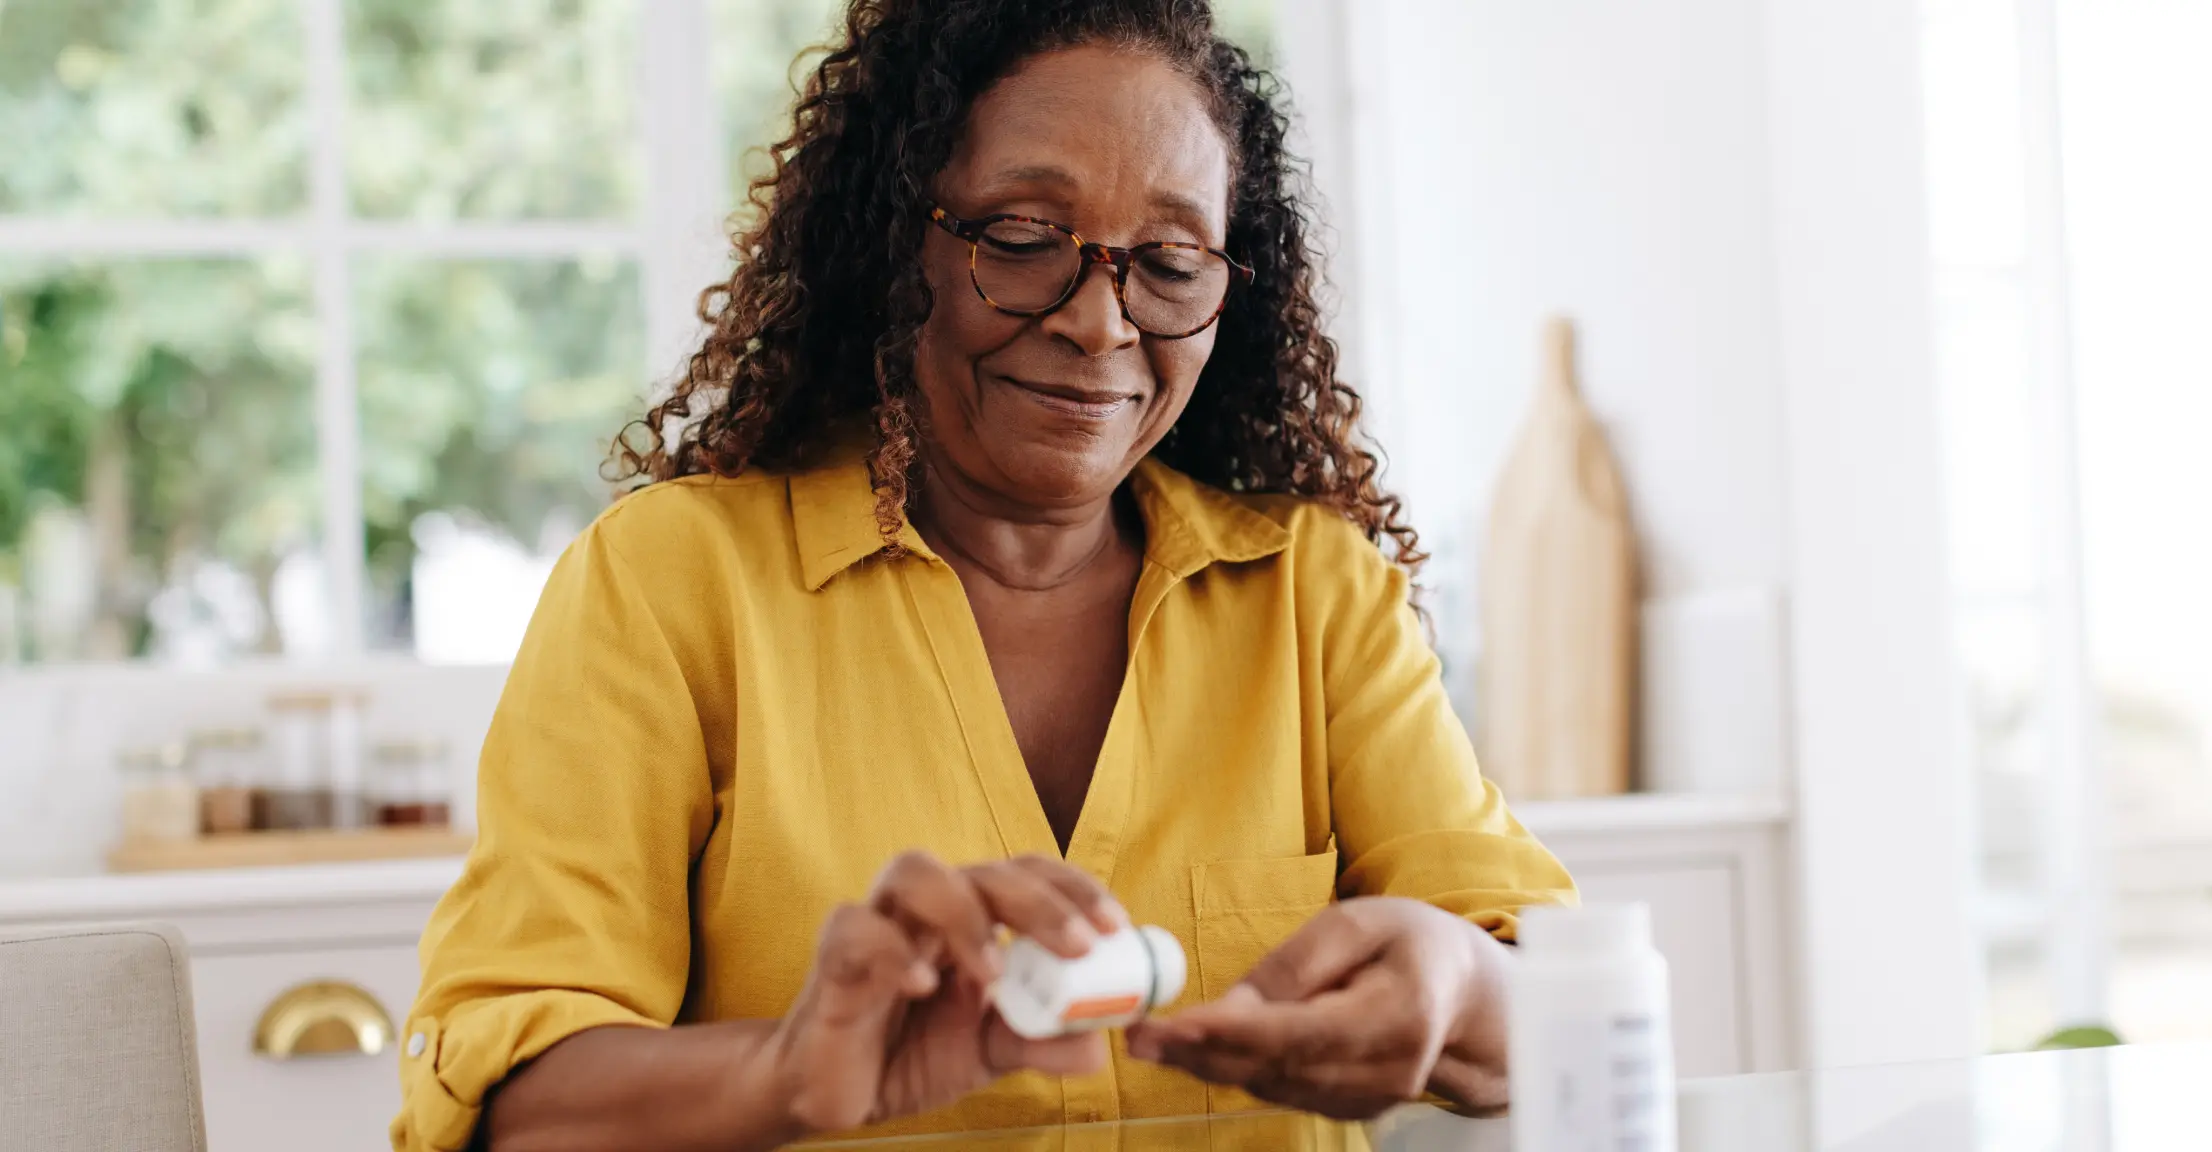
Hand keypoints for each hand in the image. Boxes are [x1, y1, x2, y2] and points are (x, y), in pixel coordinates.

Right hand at [766, 851, 1128, 1136]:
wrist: (840, 1094)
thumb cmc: (913, 1054)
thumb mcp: (991, 1053)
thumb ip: (1042, 1042)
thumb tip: (1099, 1045)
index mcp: (973, 918)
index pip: (1026, 874)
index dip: (1072, 889)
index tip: (1114, 927)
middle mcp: (928, 909)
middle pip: (982, 869)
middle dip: (1038, 901)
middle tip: (1078, 945)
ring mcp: (880, 925)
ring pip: (915, 871)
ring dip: (965, 913)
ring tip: (995, 973)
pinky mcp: (834, 958)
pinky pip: (856, 929)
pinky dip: (892, 952)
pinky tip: (922, 986)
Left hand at [1125, 897, 1510, 1118]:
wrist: (1461, 993)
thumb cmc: (1409, 943)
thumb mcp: (1358, 923)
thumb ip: (1294, 965)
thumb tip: (1228, 1010)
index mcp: (1401, 1015)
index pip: (1304, 1033)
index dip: (1236, 1034)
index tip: (1178, 1024)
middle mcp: (1389, 1070)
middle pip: (1279, 1069)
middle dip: (1201, 1054)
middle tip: (1139, 1036)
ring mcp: (1372, 1098)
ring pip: (1274, 1086)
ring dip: (1208, 1066)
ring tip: (1152, 1039)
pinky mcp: (1352, 1107)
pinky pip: (1284, 1090)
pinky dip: (1237, 1071)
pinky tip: (1196, 1050)